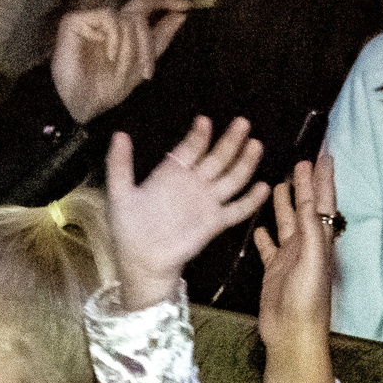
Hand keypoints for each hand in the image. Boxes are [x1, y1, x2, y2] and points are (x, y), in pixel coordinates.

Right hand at [51, 0, 189, 126]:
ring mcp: (91, 20)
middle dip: (147, 42)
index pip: (145, 6)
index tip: (186, 7)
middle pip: (139, 12)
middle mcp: (107, 22)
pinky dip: (115, 38)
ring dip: (130, 46)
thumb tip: (181, 15)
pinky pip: (109, 17)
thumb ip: (159, 40)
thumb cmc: (105, 92)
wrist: (78, 107)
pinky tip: (109, 56)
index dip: (165, 2)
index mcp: (121, 30)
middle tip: (146, 68)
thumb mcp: (140, 68)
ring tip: (121, 68)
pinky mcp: (76, 20)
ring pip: (126, 17)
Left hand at [104, 117, 267, 311]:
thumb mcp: (120, 194)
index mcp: (172, 174)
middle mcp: (194, 184)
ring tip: (255, 145)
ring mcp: (207, 202)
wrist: (141, 261)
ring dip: (244, 162)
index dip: (198, 136)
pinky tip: (264, 187)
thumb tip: (118, 134)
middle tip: (242, 122)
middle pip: (217, 157)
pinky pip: (237, 210)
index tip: (204, 121)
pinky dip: (251, 200)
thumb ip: (119, 164)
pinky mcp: (215, 222)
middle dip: (230, 141)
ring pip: (231, 178)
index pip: (190, 148)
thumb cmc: (128, 229)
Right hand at [253, 155, 339, 382]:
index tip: (323, 155)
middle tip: (302, 160)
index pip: (321, 203)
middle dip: (306, 184)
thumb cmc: (306, 303)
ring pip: (287, 223)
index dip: (322, 179)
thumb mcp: (311, 262)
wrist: (292, 336)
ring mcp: (290, 259)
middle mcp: (306, 246)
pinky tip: (258, 225)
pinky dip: (265, 235)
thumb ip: (308, 231)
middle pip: (306, 207)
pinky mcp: (274, 272)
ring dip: (286, 203)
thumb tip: (307, 199)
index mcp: (318, 241)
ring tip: (281, 183)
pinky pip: (269, 248)